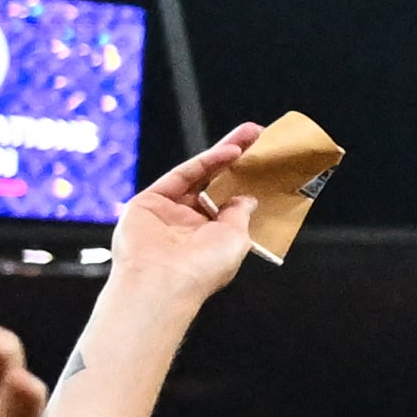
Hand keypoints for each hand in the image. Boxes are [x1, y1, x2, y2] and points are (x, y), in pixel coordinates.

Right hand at [93, 134, 279, 319]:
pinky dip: (206, 161)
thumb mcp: (235, 239)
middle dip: (238, 158)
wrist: (163, 281)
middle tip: (259, 136)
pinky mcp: (149, 201)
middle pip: (217, 181)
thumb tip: (247, 197)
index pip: (231, 201)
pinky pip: (182, 176)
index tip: (267, 161)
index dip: (248, 180)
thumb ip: (239, 214)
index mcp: (210, 236)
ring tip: (251, 135)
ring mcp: (168, 211)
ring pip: (200, 174)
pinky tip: (229, 151)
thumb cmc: (202, 270)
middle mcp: (189, 222)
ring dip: (225, 152)